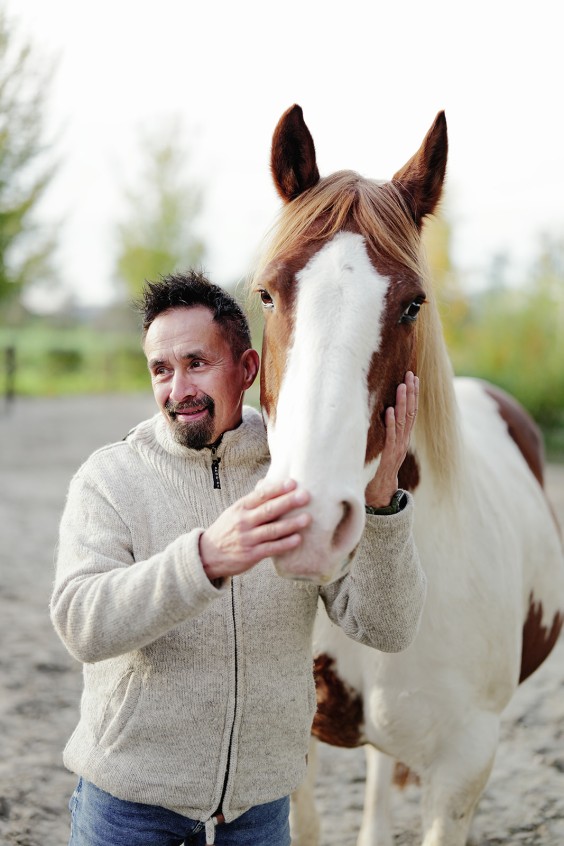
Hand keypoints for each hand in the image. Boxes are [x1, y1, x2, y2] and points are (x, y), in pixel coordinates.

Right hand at [199, 480, 310, 581]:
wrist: (208, 554)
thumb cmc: (227, 529)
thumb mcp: (234, 511)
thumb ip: (252, 500)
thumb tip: (266, 482)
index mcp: (241, 507)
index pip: (261, 495)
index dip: (277, 488)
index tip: (293, 482)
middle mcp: (243, 521)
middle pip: (269, 510)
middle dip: (288, 502)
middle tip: (305, 496)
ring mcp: (247, 538)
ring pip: (272, 530)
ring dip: (291, 524)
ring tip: (307, 518)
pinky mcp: (251, 554)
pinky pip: (271, 548)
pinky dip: (285, 544)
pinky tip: (297, 539)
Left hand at [365, 371, 418, 507]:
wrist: (382, 490)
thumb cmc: (384, 466)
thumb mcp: (389, 445)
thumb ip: (391, 430)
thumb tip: (388, 410)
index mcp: (405, 436)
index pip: (413, 411)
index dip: (414, 394)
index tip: (414, 377)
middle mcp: (404, 439)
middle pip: (411, 413)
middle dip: (411, 393)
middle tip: (410, 374)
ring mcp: (398, 447)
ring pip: (403, 422)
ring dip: (402, 403)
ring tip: (401, 386)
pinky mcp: (390, 455)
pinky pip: (391, 437)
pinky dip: (391, 423)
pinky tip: (389, 410)